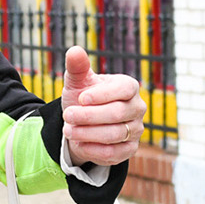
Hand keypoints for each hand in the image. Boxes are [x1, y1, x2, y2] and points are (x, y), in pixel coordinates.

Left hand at [60, 46, 144, 165]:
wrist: (82, 123)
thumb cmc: (83, 97)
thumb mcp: (77, 81)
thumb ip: (77, 66)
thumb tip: (74, 50)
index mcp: (129, 87)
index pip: (124, 89)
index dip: (103, 95)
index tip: (81, 98)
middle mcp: (137, 108)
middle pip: (117, 114)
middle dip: (89, 116)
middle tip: (67, 115)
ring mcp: (136, 129)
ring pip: (115, 135)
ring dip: (88, 133)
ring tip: (68, 129)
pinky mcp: (129, 149)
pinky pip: (114, 153)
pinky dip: (94, 149)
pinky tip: (79, 144)